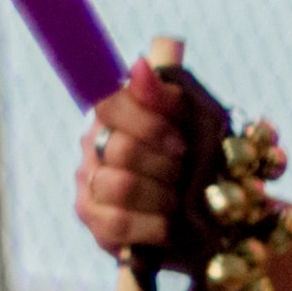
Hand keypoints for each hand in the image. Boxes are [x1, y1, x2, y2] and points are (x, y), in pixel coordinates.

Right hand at [75, 67, 190, 264]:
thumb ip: (164, 94)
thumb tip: (140, 64)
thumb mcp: (188, 122)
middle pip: (121, 150)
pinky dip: (152, 226)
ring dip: (161, 197)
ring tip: (179, 202)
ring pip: (119, 186)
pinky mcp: (94, 221)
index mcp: (114, 116)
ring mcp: (89, 184)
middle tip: (185, 176)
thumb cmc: (192, 160)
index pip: (111, 106)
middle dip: (166, 167)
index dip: (149, 126)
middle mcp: (92, 146)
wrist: (202, 214)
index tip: (181, 143)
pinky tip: (169, 225)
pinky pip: (117, 223)